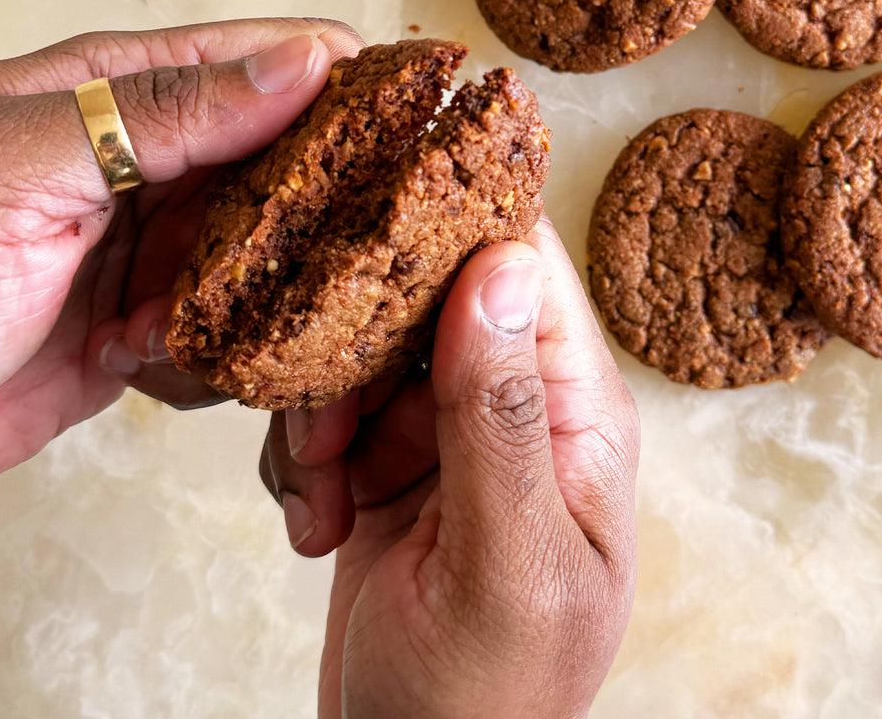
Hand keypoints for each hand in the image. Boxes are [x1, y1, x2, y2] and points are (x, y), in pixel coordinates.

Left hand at [0, 17, 362, 504]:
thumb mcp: (19, 166)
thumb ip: (161, 109)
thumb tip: (304, 61)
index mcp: (124, 87)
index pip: (278, 60)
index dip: (356, 89)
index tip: (418, 133)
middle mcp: (154, 160)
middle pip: (296, 166)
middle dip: (323, 214)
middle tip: (334, 262)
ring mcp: (157, 245)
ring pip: (277, 256)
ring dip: (261, 299)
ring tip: (173, 323)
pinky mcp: (151, 326)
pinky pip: (235, 331)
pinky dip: (217, 356)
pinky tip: (143, 362)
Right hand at [261, 216, 639, 718]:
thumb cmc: (488, 701)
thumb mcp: (503, 562)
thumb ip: (501, 416)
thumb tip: (499, 266)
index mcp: (576, 407)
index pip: (525, 265)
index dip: (453, 223)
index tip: (372, 211)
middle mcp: (519, 403)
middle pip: (428, 295)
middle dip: (359, 340)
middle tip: (327, 420)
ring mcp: (449, 432)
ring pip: (365, 349)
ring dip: (320, 412)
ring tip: (321, 492)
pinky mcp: (389, 464)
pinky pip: (330, 411)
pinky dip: (304, 460)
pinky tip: (317, 528)